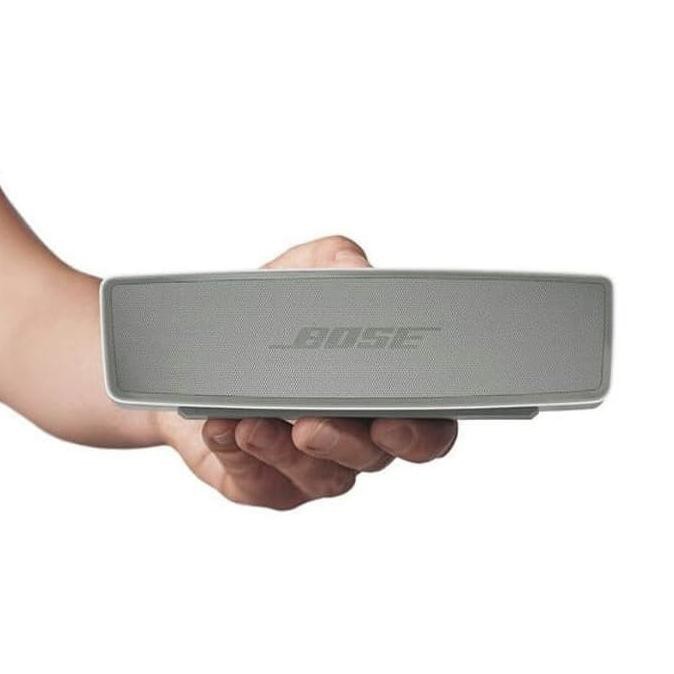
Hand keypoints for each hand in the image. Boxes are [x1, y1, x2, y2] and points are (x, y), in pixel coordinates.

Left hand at [154, 236, 457, 508]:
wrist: (204, 351)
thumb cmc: (270, 318)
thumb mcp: (300, 273)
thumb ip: (334, 261)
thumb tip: (357, 269)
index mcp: (383, 395)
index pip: (426, 428)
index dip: (418, 434)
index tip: (391, 421)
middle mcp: (357, 438)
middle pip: (370, 457)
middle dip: (341, 442)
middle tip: (310, 424)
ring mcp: (314, 467)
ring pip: (316, 475)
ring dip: (283, 451)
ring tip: (253, 423)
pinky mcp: (268, 484)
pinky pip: (260, 481)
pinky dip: (239, 455)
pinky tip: (224, 429)